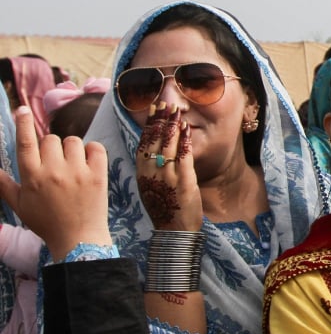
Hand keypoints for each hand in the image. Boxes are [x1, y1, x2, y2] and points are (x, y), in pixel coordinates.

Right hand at [0, 106, 110, 261]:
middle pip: (51, 139)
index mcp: (32, 177)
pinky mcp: (98, 174)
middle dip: (51, 148)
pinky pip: (95, 147)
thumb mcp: (20, 206)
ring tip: (71, 167)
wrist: (78, 239)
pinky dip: (92, 151)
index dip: (23, 124)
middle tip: (54, 166)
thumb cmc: (46, 222)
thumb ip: (4, 185)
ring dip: (71, 149)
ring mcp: (77, 172)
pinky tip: (87, 163)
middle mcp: (53, 171)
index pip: (26, 143)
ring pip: (73, 141)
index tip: (22, 110)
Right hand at [135, 103, 201, 231]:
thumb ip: (151, 168)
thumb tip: (153, 150)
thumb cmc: (164, 209)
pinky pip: (182, 156)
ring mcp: (166, 176)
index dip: (148, 124)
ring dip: (171, 125)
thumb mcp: (151, 186)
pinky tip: (185, 128)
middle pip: (154, 140)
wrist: (174, 230)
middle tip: (165, 102)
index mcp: (142, 173)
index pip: (143, 142)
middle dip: (159, 119)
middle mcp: (151, 172)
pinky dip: (183, 140)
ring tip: (175, 109)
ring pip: (167, 145)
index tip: (152, 108)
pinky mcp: (183, 181)